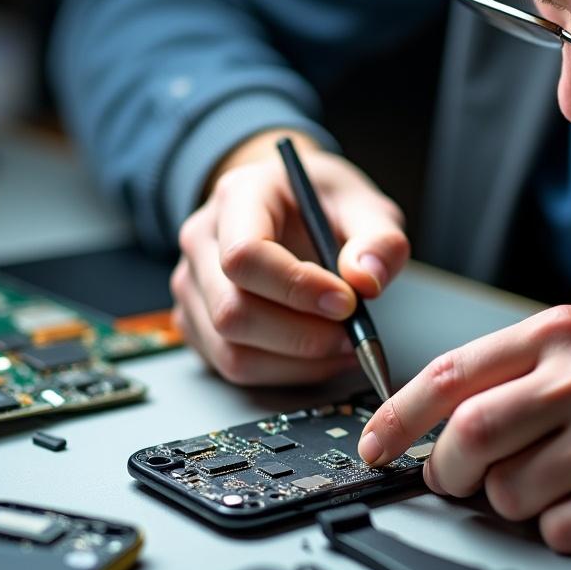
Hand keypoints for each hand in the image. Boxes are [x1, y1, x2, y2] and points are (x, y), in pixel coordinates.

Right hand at [171, 130, 409, 385]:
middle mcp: (202, 241)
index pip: (245, 255)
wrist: (288, 204)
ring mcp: (193, 285)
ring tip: (344, 346)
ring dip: (297, 362)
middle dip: (302, 336)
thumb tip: (367, 280)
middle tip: (353, 334)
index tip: (346, 302)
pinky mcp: (197, 322)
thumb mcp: (363, 204)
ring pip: (232, 351)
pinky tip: (322, 355)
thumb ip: (377, 238)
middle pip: (232, 312)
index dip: (296, 288)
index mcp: (238, 197)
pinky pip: (234, 366)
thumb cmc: (322, 203)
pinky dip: (286, 372)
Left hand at [357, 306, 570, 552]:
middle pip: (468, 438)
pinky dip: (555, 527)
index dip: (398, 418)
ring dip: (508, 500)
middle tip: (458, 476)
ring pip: (508, 494)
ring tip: (549, 478)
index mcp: (558, 335)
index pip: (450, 375)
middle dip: (448, 469)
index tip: (373, 448)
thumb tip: (436, 424)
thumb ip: (512, 371)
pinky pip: (557, 531)